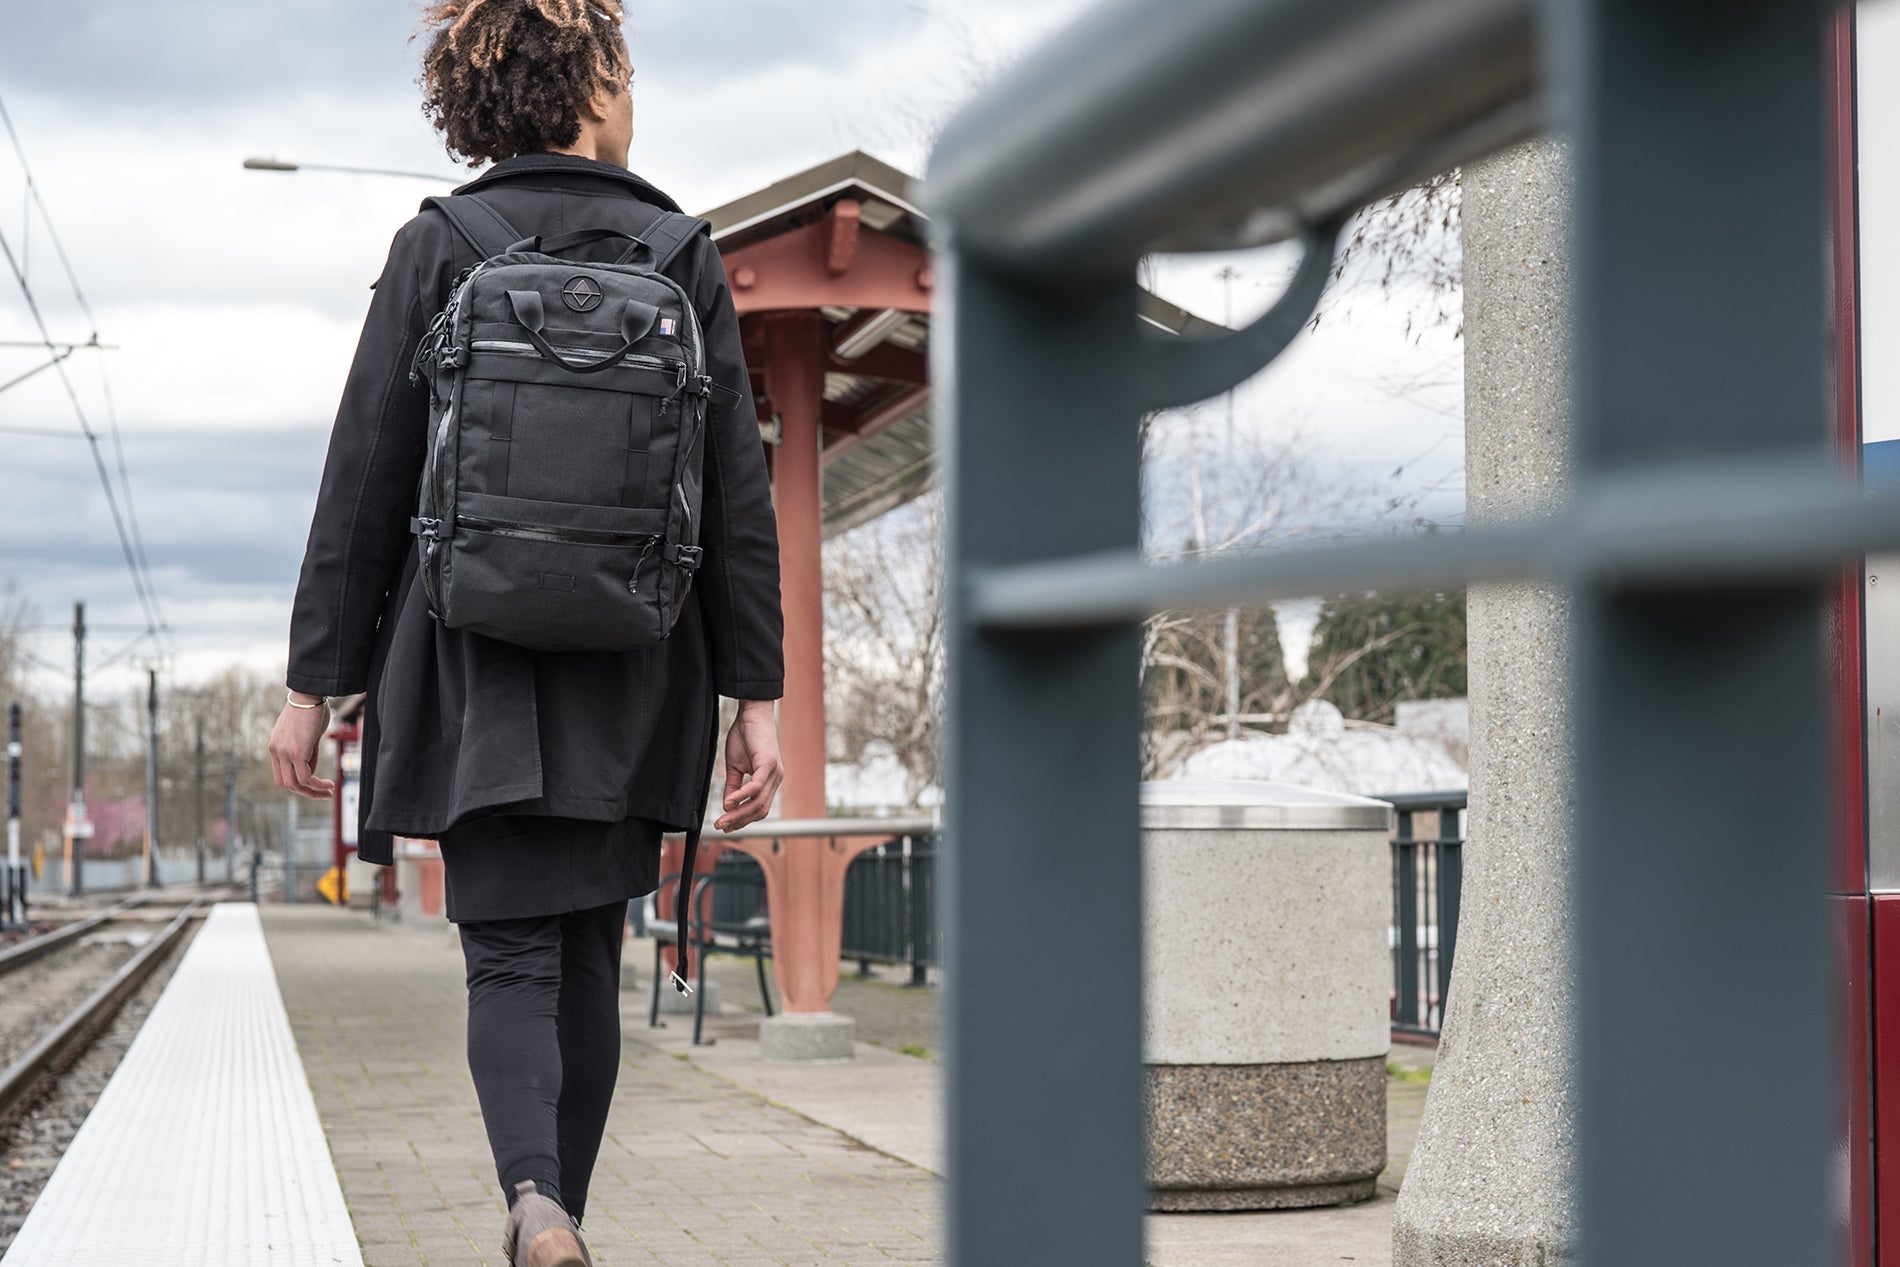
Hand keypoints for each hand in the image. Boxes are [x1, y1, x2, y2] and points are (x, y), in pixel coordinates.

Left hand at [269, 694, 336, 799]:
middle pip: (286, 783)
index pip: (282, 774)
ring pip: (295, 784)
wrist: (309, 695)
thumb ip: (307, 752)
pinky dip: (317, 785)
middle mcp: (276, 751)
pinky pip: (305, 777)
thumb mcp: (307, 734)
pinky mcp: (296, 752)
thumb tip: (312, 770)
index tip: (315, 784)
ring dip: (313, 791)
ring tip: (329, 792)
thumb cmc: (311, 709)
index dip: (298, 783)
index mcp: (275, 747)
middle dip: (306, 792)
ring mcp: (284, 753)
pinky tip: (329, 784)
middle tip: (324, 793)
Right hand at [715, 699, 781, 831]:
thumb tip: (727, 807)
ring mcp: (775, 772)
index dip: (742, 820)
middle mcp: (776, 779)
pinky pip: (756, 786)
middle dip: (739, 821)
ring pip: (759, 802)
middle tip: (720, 826)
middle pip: (760, 810)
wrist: (751, 712)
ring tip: (723, 818)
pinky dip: (742, 796)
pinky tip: (729, 802)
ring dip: (739, 813)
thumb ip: (733, 787)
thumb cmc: (744, 736)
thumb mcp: (735, 767)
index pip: (759, 809)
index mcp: (770, 781)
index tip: (725, 826)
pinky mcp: (769, 763)